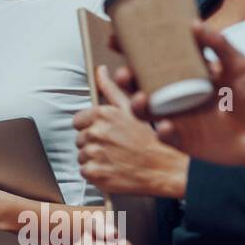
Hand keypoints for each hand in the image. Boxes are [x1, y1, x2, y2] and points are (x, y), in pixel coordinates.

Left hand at [72, 65, 189, 197]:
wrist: (165, 170)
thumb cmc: (151, 141)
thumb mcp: (133, 109)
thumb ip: (112, 89)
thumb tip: (100, 71)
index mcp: (103, 114)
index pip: (79, 120)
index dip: (91, 127)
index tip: (105, 133)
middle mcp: (96, 132)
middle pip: (80, 138)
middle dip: (94, 143)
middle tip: (115, 147)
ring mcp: (94, 153)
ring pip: (82, 155)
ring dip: (94, 158)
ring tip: (115, 159)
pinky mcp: (94, 172)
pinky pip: (85, 171)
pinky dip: (96, 173)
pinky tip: (112, 169)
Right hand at [117, 21, 244, 166]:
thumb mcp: (240, 66)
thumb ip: (219, 46)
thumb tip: (194, 24)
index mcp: (187, 74)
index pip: (154, 59)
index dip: (132, 50)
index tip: (116, 38)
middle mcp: (178, 95)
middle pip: (141, 84)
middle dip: (127, 78)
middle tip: (125, 72)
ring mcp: (179, 118)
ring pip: (146, 110)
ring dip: (138, 104)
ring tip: (143, 99)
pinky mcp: (185, 141)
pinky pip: (165, 137)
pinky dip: (162, 132)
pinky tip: (167, 127)